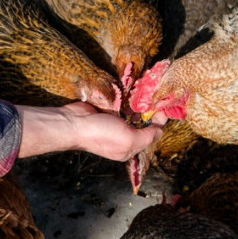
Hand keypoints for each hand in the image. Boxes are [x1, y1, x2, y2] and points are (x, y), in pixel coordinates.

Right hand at [16, 102, 161, 160]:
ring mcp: (114, 123)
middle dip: (149, 111)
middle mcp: (123, 137)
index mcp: (129, 148)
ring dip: (139, 103)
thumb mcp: (129, 139)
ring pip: (132, 112)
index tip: (164, 107)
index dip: (158, 122)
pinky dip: (127, 98)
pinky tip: (134, 90)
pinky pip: (122, 104)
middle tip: (157, 96)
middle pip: (142, 123)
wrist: (73, 122)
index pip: (150, 135)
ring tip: (148, 91)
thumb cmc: (101, 134)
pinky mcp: (107, 111)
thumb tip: (161, 129)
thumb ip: (147, 136)